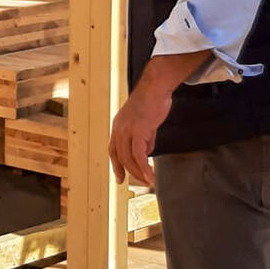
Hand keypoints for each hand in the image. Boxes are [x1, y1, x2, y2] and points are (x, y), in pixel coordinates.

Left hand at [109, 69, 171, 185]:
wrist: (155, 87)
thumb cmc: (152, 101)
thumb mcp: (145, 121)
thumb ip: (145, 137)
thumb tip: (147, 151)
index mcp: (118, 125)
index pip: (113, 150)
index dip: (116, 165)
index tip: (120, 177)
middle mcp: (119, 128)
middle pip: (120, 156)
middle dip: (129, 171)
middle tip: (140, 181)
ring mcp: (127, 129)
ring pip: (129, 158)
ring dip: (138, 172)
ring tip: (148, 180)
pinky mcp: (138, 130)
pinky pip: (139, 154)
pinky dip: (144, 167)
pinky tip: (150, 175)